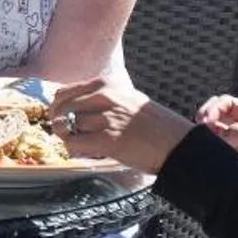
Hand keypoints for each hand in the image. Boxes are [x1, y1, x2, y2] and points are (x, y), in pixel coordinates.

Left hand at [48, 76, 194, 173]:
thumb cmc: (156, 126)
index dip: (58, 108)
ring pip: (66, 126)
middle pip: (61, 108)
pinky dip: (74, 150)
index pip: (65, 92)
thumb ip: (103, 101)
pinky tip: (85, 153)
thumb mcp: (128, 100)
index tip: (60, 118)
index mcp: (108, 84)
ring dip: (69, 138)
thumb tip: (75, 109)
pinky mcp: (108, 140)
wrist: (179, 144)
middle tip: (66, 134)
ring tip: (83, 144)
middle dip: (58, 123)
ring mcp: (106, 118)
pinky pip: (73, 144)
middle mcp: (105, 96)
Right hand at [199, 97, 237, 220]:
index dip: (213, 108)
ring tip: (202, 142)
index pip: (228, 103)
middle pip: (219, 116)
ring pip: (218, 134)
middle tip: (198, 129)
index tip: (205, 122)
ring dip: (208, 135)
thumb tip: (213, 127)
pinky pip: (222, 152)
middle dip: (206, 118)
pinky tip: (209, 154)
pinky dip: (213, 150)